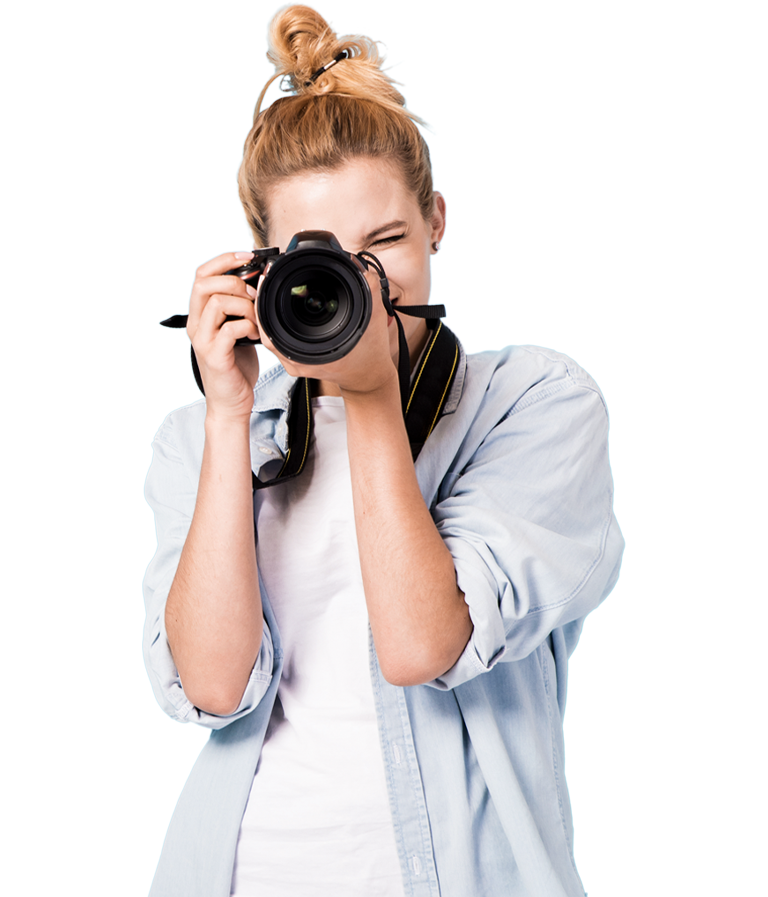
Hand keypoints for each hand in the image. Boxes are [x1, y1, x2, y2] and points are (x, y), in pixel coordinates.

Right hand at [186, 252, 260, 420]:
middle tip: (253, 294)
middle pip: (204, 283)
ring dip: (245, 305)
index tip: (248, 257)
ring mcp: (203, 340)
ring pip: (218, 302)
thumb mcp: (236, 330)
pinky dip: (248, 326)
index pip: (201, 274)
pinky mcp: (214, 356)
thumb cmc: (235, 367)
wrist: (231, 402)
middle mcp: (196, 325)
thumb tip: (258, 283)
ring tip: (256, 319)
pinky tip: (255, 336)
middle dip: (235, 280)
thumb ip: (239, 309)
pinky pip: (230, 328)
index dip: (224, 259)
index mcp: (200, 314)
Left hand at [257, 267, 399, 397]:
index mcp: (311, 352)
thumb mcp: (374, 314)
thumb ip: (368, 285)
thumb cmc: (371, 351)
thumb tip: (354, 263)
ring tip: (269, 287)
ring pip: (270, 334)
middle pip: (267, 328)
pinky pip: (279, 338)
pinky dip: (277, 320)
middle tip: (265, 277)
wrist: (369, 376)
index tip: (264, 279)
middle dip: (264, 300)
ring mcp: (295, 362)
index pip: (273, 326)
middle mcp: (298, 360)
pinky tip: (279, 305)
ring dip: (268, 310)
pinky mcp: (297, 360)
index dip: (264, 301)